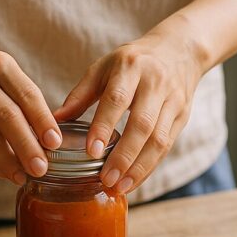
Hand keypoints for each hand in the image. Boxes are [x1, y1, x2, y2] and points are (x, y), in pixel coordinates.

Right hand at [0, 36, 61, 183]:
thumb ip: (20, 97)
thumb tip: (46, 135)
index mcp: (0, 65)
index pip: (27, 95)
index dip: (43, 121)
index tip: (55, 143)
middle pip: (8, 117)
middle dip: (27, 146)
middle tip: (41, 168)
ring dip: (7, 160)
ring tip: (22, 176)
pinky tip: (0, 172)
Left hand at [54, 23, 205, 193]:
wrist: (179, 49)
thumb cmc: (133, 61)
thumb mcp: (104, 67)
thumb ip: (80, 95)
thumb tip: (53, 122)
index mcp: (130, 67)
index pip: (117, 99)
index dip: (104, 126)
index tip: (91, 151)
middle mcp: (155, 83)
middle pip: (142, 124)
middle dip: (124, 155)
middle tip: (105, 180)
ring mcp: (173, 101)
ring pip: (159, 139)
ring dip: (139, 167)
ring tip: (119, 187)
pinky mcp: (182, 116)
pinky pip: (167, 146)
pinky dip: (149, 167)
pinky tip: (133, 181)